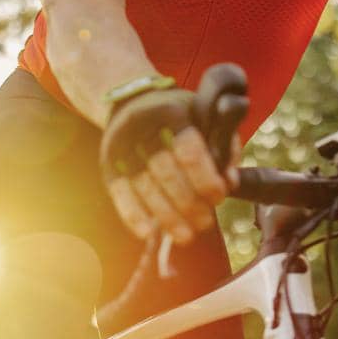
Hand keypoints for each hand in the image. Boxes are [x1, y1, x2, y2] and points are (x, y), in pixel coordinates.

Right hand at [100, 88, 239, 244]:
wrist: (130, 103)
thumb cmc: (179, 116)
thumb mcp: (205, 117)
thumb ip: (223, 146)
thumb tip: (229, 181)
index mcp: (170, 111)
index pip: (188, 149)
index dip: (205, 178)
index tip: (219, 197)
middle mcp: (140, 126)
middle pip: (165, 171)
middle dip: (188, 202)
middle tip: (205, 222)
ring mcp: (120, 146)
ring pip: (144, 186)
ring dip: (166, 216)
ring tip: (186, 235)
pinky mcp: (108, 164)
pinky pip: (119, 193)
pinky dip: (132, 215)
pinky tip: (148, 234)